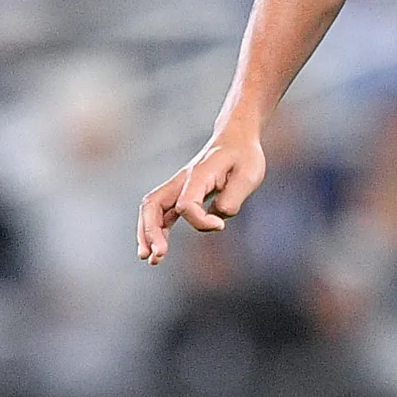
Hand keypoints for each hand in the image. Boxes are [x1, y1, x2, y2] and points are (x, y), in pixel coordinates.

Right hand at [136, 129, 268, 262]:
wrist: (236, 138)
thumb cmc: (244, 155)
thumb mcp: (249, 175)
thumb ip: (232, 200)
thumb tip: (217, 218)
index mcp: (198, 175)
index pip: (185, 204)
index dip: (200, 220)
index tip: (220, 225)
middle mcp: (182, 181)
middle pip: (153, 204)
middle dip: (151, 231)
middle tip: (157, 255)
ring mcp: (179, 187)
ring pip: (151, 209)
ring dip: (147, 234)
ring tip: (150, 258)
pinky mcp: (181, 194)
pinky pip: (161, 213)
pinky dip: (156, 231)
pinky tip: (157, 250)